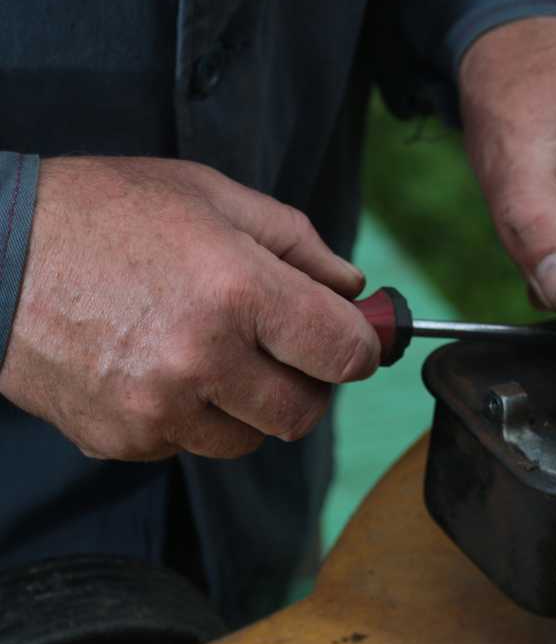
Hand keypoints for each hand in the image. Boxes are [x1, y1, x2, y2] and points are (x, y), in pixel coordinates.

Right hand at [0, 157, 379, 459]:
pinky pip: (187, 446)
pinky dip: (191, 418)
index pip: (344, 354)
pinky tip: (161, 368)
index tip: (355, 340)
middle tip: (286, 349)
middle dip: (308, 382)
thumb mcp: (214, 197)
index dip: (361, 347)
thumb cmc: (106, 212)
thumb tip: (352, 289)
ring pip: (248, 438)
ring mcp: (158, 408)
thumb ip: (298, 243)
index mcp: (239, 292)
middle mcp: (203, 359)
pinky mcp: (120, 438)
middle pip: (304, 411)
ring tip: (215, 353)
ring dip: (249, 406)